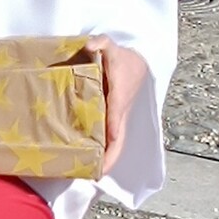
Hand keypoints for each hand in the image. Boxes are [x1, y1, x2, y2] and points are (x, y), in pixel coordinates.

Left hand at [85, 36, 147, 174]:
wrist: (136, 63)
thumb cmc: (121, 57)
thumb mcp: (110, 45)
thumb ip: (101, 43)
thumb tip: (90, 46)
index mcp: (118, 97)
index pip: (117, 119)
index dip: (113, 134)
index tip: (107, 150)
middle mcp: (119, 113)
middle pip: (117, 142)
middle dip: (108, 160)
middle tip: (92, 175)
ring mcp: (116, 119)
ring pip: (112, 145)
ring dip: (103, 160)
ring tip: (84, 174)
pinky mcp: (111, 121)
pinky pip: (106, 140)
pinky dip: (99, 152)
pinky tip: (82, 160)